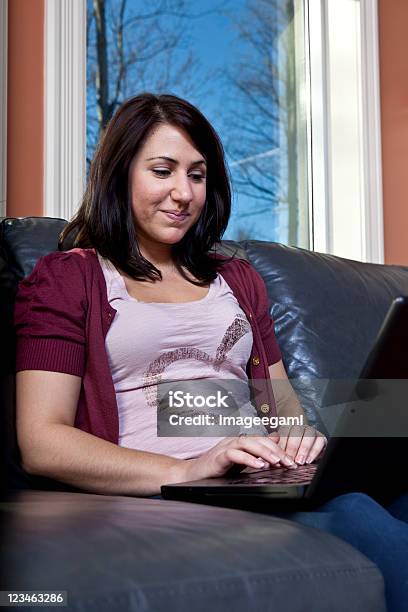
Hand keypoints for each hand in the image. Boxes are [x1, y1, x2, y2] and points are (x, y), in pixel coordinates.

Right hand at [183, 435, 297, 481]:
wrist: (192, 475)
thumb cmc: (216, 470)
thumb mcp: (240, 463)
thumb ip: (256, 455)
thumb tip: (275, 444)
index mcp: (240, 443)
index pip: (263, 441)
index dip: (278, 450)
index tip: (291, 462)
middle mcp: (233, 441)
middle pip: (258, 440)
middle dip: (276, 451)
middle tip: (289, 463)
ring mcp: (225, 447)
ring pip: (247, 443)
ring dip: (264, 451)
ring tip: (276, 462)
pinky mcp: (218, 457)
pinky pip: (234, 454)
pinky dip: (247, 458)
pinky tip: (258, 465)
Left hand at [269, 425, 326, 464]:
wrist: (302, 441)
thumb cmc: (287, 446)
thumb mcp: (278, 446)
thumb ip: (272, 449)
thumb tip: (263, 455)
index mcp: (287, 427)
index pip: (284, 434)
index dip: (282, 445)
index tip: (280, 457)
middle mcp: (299, 427)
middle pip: (296, 432)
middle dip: (293, 447)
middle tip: (290, 460)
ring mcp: (311, 431)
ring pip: (309, 435)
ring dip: (304, 449)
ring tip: (300, 462)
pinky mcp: (321, 437)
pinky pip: (320, 441)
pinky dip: (315, 450)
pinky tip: (309, 460)